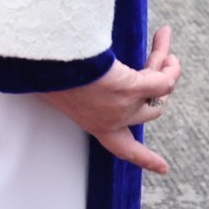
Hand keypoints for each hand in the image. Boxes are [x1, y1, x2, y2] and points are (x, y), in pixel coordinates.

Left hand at [38, 25, 180, 174]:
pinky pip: (162, 81)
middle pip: (150, 111)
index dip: (145, 158)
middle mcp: (113, 119)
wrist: (43, 67)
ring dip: (166, 68)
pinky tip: (164, 42)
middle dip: (160, 86)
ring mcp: (125, 105)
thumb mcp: (52, 85)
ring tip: (162, 40)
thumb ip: (63, 85)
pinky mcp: (131, 87)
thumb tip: (50, 69)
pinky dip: (168, 66)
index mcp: (93, 123)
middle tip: (163, 60)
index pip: (122, 148)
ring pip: (159, 91)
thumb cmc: (40, 71)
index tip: (163, 167)